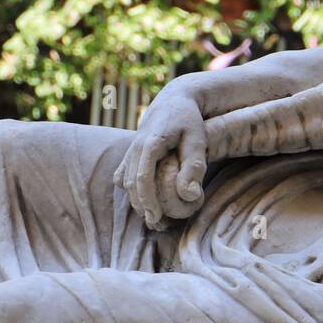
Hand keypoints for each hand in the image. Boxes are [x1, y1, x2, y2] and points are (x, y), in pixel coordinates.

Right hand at [114, 80, 207, 228]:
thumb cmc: (191, 120)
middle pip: (131, 183)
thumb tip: (189, 195)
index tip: (157, 218)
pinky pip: (124, 174)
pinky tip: (143, 203)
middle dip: (142, 205)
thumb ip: (195, 166)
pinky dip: (131, 190)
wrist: (175, 99)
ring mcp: (131, 149)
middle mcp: (135, 146)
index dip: (148, 201)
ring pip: (126, 181)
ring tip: (152, 218)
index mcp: (150, 143)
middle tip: (156, 224)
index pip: (142, 178)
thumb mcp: (198, 140)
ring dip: (136, 200)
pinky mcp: (131, 152)